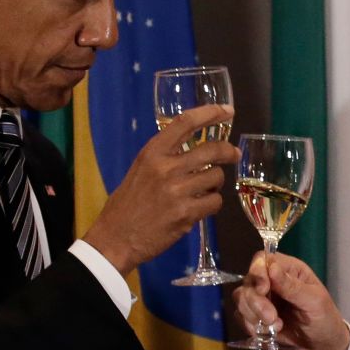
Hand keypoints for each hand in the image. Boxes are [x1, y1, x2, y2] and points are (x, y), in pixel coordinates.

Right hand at [83, 104, 237, 274]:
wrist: (116, 238)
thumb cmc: (127, 205)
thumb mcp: (140, 170)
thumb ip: (164, 158)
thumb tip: (195, 151)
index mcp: (152, 153)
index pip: (186, 122)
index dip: (210, 113)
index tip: (227, 111)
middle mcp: (166, 168)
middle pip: (211, 150)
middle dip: (228, 151)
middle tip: (233, 154)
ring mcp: (177, 191)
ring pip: (216, 177)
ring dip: (215, 184)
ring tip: (204, 190)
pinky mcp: (186, 214)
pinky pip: (215, 202)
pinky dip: (212, 204)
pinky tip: (200, 207)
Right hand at [232, 252, 349, 349]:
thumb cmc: (324, 320)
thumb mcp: (314, 302)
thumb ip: (292, 286)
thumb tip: (271, 267)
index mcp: (288, 270)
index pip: (262, 260)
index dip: (258, 272)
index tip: (263, 290)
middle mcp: (271, 281)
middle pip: (248, 281)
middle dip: (256, 302)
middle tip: (272, 318)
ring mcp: (261, 300)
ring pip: (241, 299)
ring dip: (253, 315)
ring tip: (276, 328)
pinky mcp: (254, 318)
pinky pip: (241, 317)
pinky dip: (251, 326)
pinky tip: (269, 334)